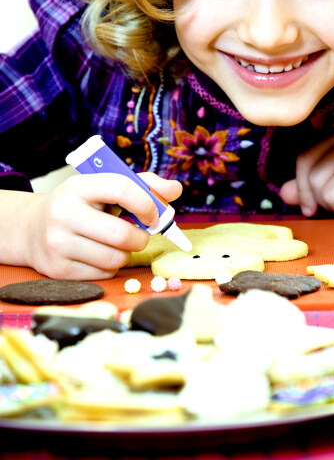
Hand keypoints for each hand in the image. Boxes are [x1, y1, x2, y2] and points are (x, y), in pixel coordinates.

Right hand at [17, 172, 181, 279]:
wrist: (31, 228)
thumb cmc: (81, 205)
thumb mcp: (105, 187)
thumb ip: (143, 185)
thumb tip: (176, 189)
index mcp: (79, 186)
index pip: (121, 188)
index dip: (146, 203)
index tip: (154, 214)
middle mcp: (64, 213)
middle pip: (121, 234)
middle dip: (140, 237)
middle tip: (140, 235)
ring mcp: (58, 243)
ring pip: (115, 258)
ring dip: (126, 254)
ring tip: (118, 244)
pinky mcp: (58, 270)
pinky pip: (103, 274)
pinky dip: (111, 267)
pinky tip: (100, 255)